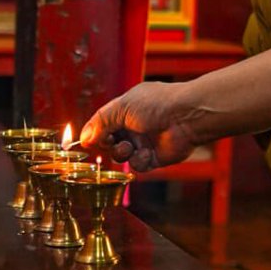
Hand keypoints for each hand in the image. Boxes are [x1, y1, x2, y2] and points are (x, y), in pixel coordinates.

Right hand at [80, 81, 197, 171]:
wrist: (186, 117)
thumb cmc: (157, 105)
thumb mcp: (122, 107)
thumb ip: (101, 122)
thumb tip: (84, 138)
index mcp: (126, 109)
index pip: (103, 124)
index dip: (95, 133)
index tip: (88, 141)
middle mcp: (134, 126)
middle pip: (109, 141)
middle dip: (107, 144)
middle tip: (110, 142)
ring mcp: (144, 141)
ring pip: (121, 155)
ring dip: (121, 153)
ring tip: (129, 147)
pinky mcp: (155, 157)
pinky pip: (138, 165)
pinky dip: (139, 161)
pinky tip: (147, 153)